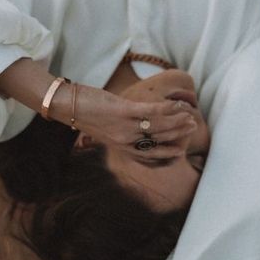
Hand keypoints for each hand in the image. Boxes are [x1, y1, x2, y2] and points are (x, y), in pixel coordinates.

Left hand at [65, 85, 196, 158]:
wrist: (66, 106)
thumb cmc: (85, 115)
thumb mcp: (103, 129)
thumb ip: (119, 131)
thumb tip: (132, 126)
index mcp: (120, 146)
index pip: (148, 154)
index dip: (166, 153)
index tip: (180, 151)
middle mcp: (124, 140)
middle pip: (158, 139)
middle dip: (177, 134)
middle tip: (192, 126)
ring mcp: (124, 126)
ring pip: (157, 127)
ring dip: (176, 121)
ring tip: (189, 116)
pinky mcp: (122, 112)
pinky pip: (149, 112)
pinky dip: (166, 109)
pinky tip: (176, 105)